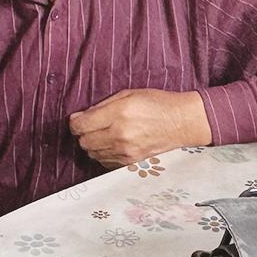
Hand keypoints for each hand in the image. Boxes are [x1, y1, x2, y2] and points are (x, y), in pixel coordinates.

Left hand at [70, 89, 211, 167]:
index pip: (81, 125)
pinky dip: (104, 154)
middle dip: (83, 133)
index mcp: (119, 113)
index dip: (74, 122)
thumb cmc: (157, 103)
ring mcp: (126, 151)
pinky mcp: (131, 162)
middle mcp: (120, 135)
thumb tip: (80, 117)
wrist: (182, 122)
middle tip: (91, 126)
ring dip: (93, 144)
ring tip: (104, 134)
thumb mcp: (129, 94)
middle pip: (84, 142)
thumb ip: (102, 105)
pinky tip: (113, 144)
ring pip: (93, 154)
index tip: (77, 119)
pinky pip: (105, 162)